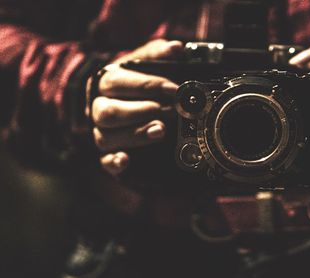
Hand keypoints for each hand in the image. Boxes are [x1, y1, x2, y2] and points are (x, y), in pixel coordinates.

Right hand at [86, 39, 182, 175]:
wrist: (123, 99)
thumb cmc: (137, 80)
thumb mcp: (146, 62)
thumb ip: (158, 54)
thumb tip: (176, 48)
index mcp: (107, 82)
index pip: (120, 82)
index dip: (149, 86)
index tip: (174, 89)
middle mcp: (99, 107)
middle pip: (109, 112)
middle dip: (140, 112)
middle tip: (167, 111)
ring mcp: (101, 131)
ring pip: (107, 136)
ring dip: (135, 135)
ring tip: (161, 130)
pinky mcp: (107, 153)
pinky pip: (104, 161)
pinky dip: (114, 162)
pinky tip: (126, 160)